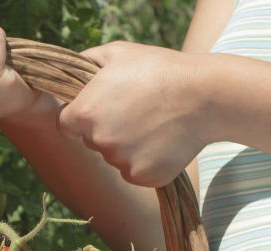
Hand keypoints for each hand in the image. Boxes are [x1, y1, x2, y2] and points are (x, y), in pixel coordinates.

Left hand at [58, 41, 209, 187]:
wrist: (204, 96)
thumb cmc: (160, 69)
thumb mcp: (119, 53)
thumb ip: (87, 61)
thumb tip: (72, 70)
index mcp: (84, 113)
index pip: (66, 125)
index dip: (79, 118)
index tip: (98, 110)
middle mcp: (98, 141)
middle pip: (92, 141)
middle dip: (106, 129)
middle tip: (134, 111)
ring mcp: (120, 162)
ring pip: (115, 157)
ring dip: (127, 145)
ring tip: (153, 123)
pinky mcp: (142, 177)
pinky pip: (135, 171)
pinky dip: (145, 161)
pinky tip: (162, 141)